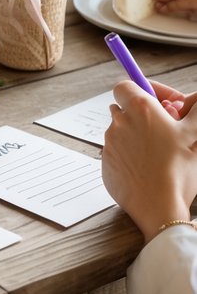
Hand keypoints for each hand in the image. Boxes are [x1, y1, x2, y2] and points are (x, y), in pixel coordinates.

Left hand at [102, 79, 196, 241]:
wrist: (160, 208)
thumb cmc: (178, 170)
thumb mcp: (194, 135)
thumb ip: (195, 110)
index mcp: (140, 108)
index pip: (126, 85)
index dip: (143, 90)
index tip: (161, 102)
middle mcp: (119, 121)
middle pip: (125, 108)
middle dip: (142, 115)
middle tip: (164, 128)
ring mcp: (109, 143)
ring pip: (121, 131)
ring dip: (135, 135)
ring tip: (158, 152)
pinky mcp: (105, 163)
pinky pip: (116, 152)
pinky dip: (128, 155)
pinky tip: (147, 168)